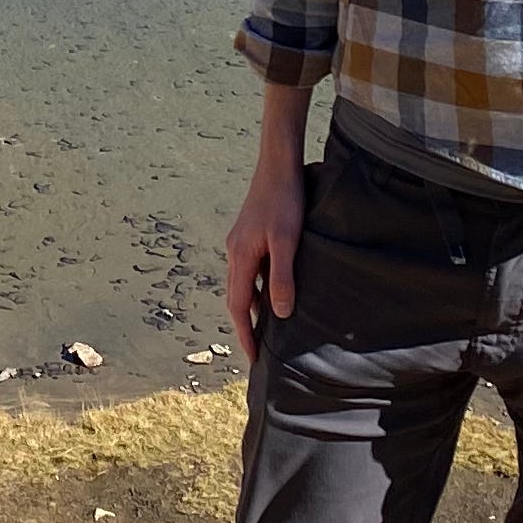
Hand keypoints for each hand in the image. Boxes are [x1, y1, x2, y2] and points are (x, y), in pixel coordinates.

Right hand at [225, 149, 306, 363]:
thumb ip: (281, 277)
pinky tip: (273, 290)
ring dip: (251, 307)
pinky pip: (250, 270)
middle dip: (245, 325)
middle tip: (258, 350)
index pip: (237, 305)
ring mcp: (241, 241)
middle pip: (236, 297)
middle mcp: (235, 251)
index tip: (253, 359)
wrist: (278, 163)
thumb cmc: (284, 200)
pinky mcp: (250, 234)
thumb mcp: (287, 241)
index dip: (245, 334)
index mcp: (240, 256)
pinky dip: (257, 288)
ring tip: (267, 328)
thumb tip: (279, 314)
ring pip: (242, 283)